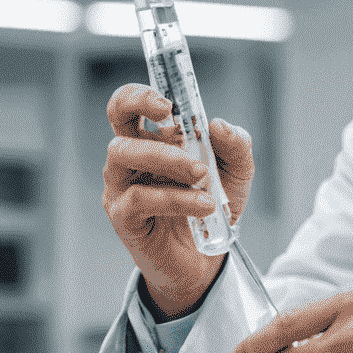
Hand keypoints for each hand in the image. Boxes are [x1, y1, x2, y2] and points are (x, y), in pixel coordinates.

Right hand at [103, 84, 254, 317]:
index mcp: (151, 138)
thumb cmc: (212, 206)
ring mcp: (121, 186)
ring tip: (202, 174)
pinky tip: (203, 205)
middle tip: (176, 122)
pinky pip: (140, 198)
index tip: (169, 103)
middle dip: (141, 105)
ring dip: (167, 158)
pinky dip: (176, 198)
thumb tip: (218, 124)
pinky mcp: (123, 216)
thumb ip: (235, 146)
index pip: (131, 103)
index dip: (141, 94)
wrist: (207, 259)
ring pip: (123, 153)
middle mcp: (130, 157)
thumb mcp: (236, 173)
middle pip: (116, 114)